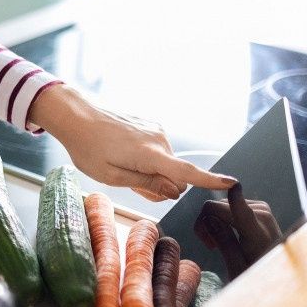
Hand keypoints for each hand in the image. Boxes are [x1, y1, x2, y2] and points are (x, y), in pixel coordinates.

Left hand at [30, 84, 234, 200]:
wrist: (75, 115)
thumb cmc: (88, 149)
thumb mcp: (112, 177)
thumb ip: (146, 185)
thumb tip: (175, 191)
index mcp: (150, 154)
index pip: (186, 172)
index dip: (209, 180)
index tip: (231, 183)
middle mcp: (159, 139)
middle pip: (173, 174)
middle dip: (158, 185)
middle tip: (127, 181)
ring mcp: (156, 130)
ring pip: (164, 163)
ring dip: (150, 171)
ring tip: (119, 163)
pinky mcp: (151, 125)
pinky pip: (157, 150)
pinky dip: (146, 158)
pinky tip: (123, 153)